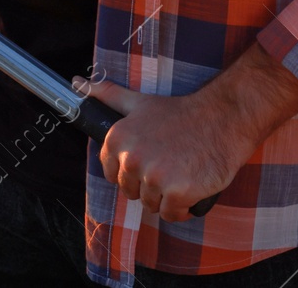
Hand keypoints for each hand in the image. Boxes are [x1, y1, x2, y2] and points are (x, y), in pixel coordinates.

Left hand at [78, 77, 246, 221]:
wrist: (221, 120)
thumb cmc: (179, 114)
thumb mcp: (137, 102)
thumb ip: (105, 94)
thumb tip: (76, 83)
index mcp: (117, 140)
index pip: (111, 173)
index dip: (128, 172)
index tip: (146, 163)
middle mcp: (131, 160)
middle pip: (130, 191)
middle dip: (147, 185)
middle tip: (167, 168)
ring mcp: (154, 177)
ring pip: (150, 204)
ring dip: (165, 198)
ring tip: (180, 176)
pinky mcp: (178, 193)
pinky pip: (171, 214)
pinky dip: (180, 209)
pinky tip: (190, 191)